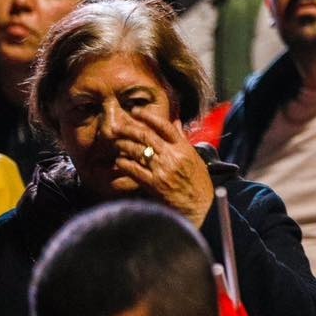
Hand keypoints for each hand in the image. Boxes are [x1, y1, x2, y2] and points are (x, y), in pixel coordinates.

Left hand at [111, 108, 215, 227]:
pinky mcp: (154, 183)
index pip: (164, 126)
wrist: (199, 204)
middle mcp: (172, 156)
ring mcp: (162, 169)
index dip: (148, 117)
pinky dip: (125, 164)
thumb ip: (182, 139)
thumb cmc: (198, 181)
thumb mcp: (194, 157)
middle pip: (147, 136)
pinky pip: (135, 170)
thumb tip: (175, 122)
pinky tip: (118, 161)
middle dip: (129, 129)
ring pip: (138, 151)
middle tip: (117, 126)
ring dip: (124, 146)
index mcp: (183, 148)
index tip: (136, 112)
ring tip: (116, 143)